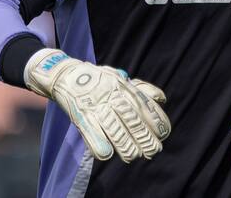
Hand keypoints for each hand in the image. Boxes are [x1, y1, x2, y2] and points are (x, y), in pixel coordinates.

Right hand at [24, 49, 170, 162]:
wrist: (66, 75)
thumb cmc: (98, 79)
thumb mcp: (120, 78)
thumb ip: (141, 89)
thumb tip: (162, 99)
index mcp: (124, 87)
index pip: (144, 105)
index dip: (156, 121)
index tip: (164, 134)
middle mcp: (112, 96)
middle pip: (132, 120)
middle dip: (144, 138)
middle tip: (153, 151)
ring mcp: (96, 106)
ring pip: (114, 129)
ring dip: (125, 146)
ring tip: (133, 156)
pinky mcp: (81, 116)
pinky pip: (91, 133)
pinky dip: (99, 145)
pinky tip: (107, 154)